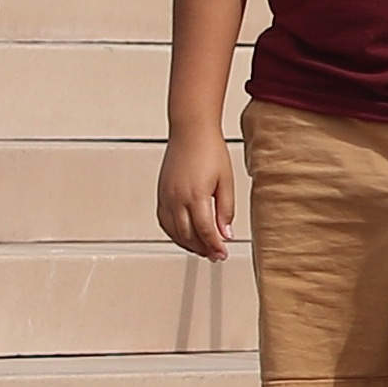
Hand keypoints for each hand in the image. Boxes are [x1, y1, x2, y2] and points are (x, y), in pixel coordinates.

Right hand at [156, 132, 235, 259]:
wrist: (191, 131)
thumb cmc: (209, 150)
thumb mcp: (225, 180)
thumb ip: (226, 209)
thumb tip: (226, 233)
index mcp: (196, 195)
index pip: (205, 231)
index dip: (215, 246)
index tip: (222, 253)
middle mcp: (177, 198)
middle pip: (189, 235)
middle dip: (203, 249)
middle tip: (216, 255)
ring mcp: (166, 196)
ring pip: (174, 232)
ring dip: (189, 244)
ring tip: (203, 249)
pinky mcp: (161, 193)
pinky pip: (164, 222)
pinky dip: (174, 234)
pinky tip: (185, 236)